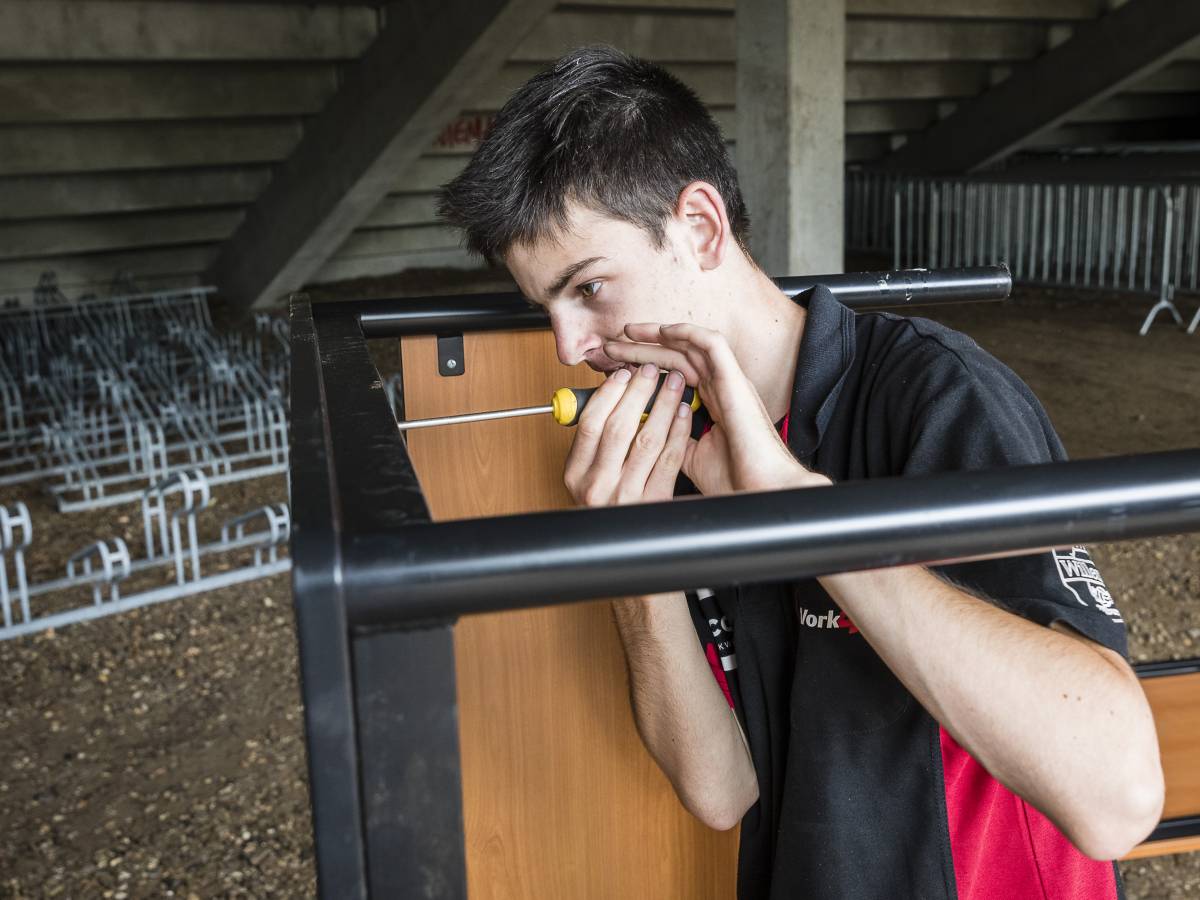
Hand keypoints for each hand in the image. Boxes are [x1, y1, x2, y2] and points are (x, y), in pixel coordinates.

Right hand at [563, 362, 694, 506]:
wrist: (622, 546)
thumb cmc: (607, 506)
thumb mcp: (587, 477)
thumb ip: (593, 444)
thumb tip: (612, 395)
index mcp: (576, 474)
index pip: (590, 424)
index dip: (608, 394)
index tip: (622, 374)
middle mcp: (598, 485)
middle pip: (619, 427)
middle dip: (638, 392)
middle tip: (652, 370)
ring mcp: (627, 495)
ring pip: (647, 439)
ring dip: (663, 405)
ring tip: (674, 383)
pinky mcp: (655, 501)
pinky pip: (669, 458)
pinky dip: (678, 430)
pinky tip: (683, 413)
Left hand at [603, 323, 829, 494]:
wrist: (761, 489)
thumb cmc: (736, 479)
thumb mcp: (690, 457)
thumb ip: (673, 440)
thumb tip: (648, 434)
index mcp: (712, 403)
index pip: (672, 374)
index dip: (645, 367)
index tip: (616, 369)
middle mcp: (720, 388)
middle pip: (676, 357)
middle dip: (642, 349)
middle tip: (611, 348)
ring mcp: (728, 382)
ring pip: (689, 345)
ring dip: (658, 336)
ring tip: (628, 332)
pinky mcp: (735, 380)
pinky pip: (712, 344)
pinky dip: (688, 333)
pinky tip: (663, 331)